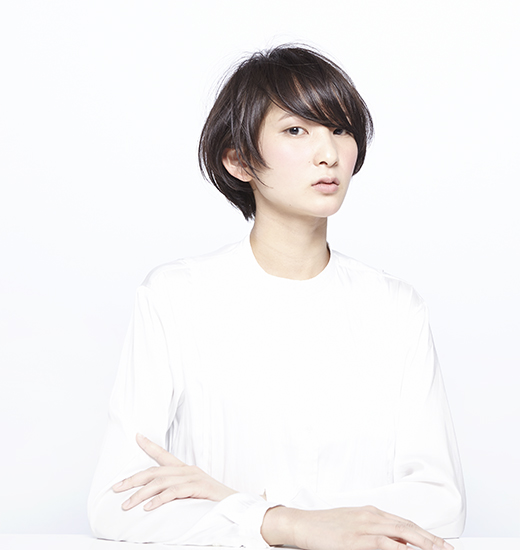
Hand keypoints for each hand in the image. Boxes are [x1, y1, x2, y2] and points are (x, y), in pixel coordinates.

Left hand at [112, 433, 237, 510]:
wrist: (237, 506)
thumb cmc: (214, 501)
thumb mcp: (193, 493)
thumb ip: (178, 491)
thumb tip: (157, 498)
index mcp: (186, 470)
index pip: (164, 455)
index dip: (150, 445)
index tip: (137, 436)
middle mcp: (188, 470)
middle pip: (155, 471)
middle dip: (133, 479)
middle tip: (116, 488)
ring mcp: (193, 478)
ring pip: (161, 482)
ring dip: (141, 494)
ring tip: (127, 504)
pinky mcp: (198, 488)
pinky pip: (174, 492)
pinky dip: (160, 499)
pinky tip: (149, 507)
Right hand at [261, 505, 453, 549]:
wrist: (303, 524)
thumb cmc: (326, 526)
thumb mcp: (354, 524)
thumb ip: (376, 531)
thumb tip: (398, 543)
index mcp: (372, 513)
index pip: (406, 523)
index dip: (426, 534)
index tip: (443, 544)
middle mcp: (371, 517)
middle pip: (408, 527)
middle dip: (432, 540)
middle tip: (450, 549)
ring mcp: (363, 528)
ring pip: (400, 534)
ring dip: (421, 543)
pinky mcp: (354, 541)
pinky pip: (381, 544)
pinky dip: (396, 548)